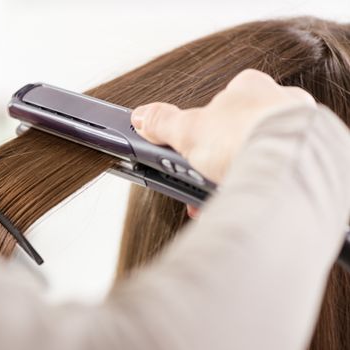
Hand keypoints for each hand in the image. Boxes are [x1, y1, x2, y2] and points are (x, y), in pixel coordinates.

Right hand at [130, 69, 316, 217]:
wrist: (291, 163)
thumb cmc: (247, 134)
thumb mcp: (189, 130)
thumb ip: (164, 123)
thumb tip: (142, 117)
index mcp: (248, 89)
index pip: (219, 106)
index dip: (199, 132)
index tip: (188, 152)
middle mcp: (277, 105)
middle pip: (239, 133)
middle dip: (217, 159)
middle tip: (202, 178)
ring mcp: (296, 132)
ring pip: (259, 154)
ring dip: (236, 175)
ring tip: (219, 194)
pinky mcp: (306, 159)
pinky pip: (276, 173)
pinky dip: (257, 187)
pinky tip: (243, 201)